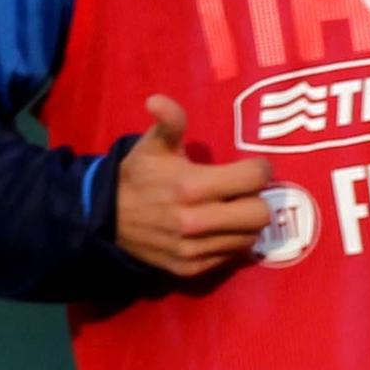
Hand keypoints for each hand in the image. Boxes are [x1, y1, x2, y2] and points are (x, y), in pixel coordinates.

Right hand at [114, 95, 268, 279]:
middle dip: (259, 200)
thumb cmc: (139, 175)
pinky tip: (217, 228)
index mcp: (191, 186)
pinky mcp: (191, 268)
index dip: (259, 169)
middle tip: (246, 193)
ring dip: (245, 223)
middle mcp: (196, 221)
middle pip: (261, 215)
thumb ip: (168, 122)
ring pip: (249, 237)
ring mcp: (194, 248)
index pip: (255, 179)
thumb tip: (157, 101)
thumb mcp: (153, 144)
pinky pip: (230, 256)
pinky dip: (229, 242)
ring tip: (231, 210)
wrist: (107, 218)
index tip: (253, 167)